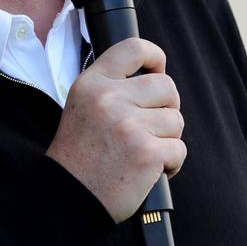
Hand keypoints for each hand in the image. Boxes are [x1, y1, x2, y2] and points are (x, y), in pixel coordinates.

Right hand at [46, 37, 185, 222]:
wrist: (67, 197)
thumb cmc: (80, 155)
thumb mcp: (83, 106)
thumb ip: (113, 87)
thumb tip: (158, 75)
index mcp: (92, 83)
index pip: (133, 48)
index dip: (155, 57)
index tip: (158, 69)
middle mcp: (109, 99)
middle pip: (166, 87)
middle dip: (167, 108)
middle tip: (151, 127)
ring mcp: (128, 126)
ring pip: (176, 120)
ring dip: (167, 139)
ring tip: (144, 152)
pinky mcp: (146, 153)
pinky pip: (179, 149)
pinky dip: (171, 163)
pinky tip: (150, 171)